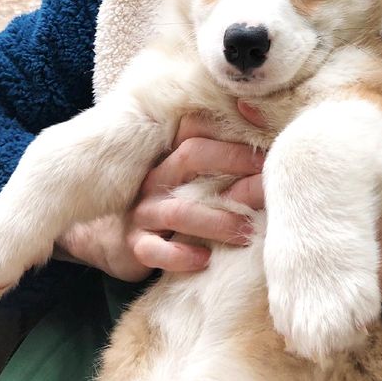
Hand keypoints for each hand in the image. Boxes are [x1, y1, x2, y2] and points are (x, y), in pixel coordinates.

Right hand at [55, 105, 265, 280]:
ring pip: (179, 209)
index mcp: (172, 155)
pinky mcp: (135, 245)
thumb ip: (223, 160)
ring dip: (217, 220)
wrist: (116, 239)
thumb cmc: (171, 206)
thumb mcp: (193, 180)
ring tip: (246, 231)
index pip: (197, 129)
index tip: (265, 147)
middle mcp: (156, 177)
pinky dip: (180, 255)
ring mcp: (143, 211)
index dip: (232, 133)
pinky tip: (204, 259)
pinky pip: (154, 250)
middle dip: (232, 162)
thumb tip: (255, 120)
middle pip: (191, 155)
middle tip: (264, 182)